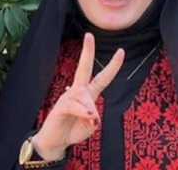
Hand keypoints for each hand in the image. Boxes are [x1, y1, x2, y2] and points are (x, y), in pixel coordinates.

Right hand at [31, 33, 124, 159]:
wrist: (56, 142)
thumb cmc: (73, 130)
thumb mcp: (90, 126)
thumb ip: (93, 119)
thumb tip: (91, 113)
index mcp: (88, 95)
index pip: (102, 78)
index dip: (112, 66)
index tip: (121, 51)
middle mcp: (78, 92)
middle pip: (84, 69)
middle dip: (87, 52)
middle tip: (89, 35)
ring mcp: (67, 98)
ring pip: (83, 95)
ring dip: (89, 108)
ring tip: (90, 120)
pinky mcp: (60, 106)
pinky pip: (74, 105)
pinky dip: (83, 112)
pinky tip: (88, 117)